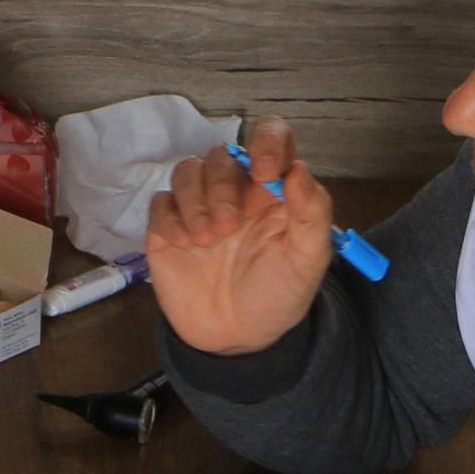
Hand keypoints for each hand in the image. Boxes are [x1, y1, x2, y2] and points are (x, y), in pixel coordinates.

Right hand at [145, 114, 338, 357]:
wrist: (237, 338)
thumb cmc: (277, 295)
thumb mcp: (307, 261)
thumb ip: (313, 214)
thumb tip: (299, 170)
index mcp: (274, 189)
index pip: (271, 136)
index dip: (267, 141)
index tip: (265, 172)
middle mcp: (236, 190)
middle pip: (222, 156)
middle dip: (223, 188)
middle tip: (229, 228)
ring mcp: (200, 207)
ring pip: (188, 171)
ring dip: (196, 202)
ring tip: (208, 241)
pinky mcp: (169, 227)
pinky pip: (161, 203)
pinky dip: (171, 220)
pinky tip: (185, 246)